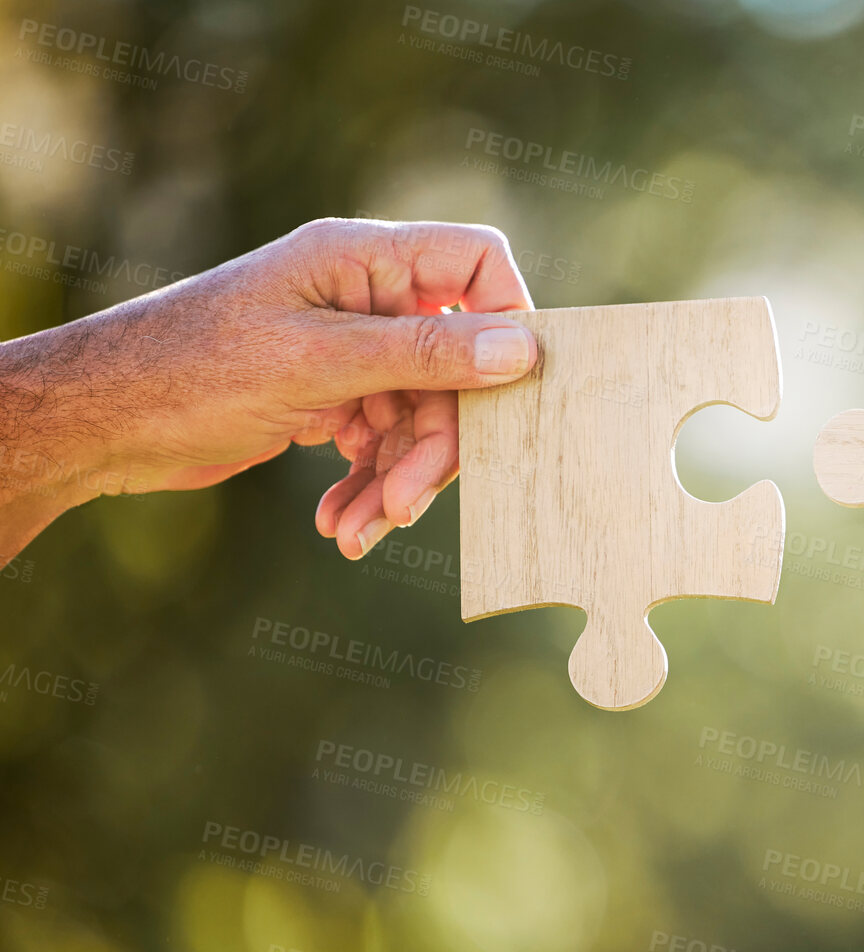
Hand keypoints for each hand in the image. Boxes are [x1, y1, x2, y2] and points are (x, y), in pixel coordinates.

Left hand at [0, 217, 538, 558]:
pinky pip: (383, 441)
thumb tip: (522, 349)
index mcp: (361, 260)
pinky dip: (369, 484)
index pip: (476, 263)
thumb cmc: (191, 371)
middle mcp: (363, 298)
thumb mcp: (317, 363)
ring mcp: (347, 350)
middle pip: (455, 365)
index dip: (507, 320)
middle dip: (436, 443)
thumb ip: (423, 353)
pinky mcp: (328, 397)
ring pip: (421, 415)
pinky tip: (340, 523)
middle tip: (407, 504)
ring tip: (359, 533)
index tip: (506, 393)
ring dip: (398, 480)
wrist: (97, 423)